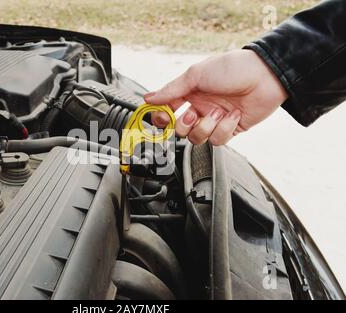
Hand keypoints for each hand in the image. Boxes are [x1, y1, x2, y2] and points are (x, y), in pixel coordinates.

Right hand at [144, 49, 288, 144]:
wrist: (266, 76)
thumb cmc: (233, 68)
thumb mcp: (196, 74)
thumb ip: (171, 90)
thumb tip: (149, 98)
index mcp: (188, 93)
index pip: (166, 111)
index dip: (162, 117)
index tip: (164, 117)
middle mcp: (199, 107)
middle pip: (179, 129)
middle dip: (185, 124)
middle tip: (194, 114)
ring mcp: (213, 119)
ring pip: (197, 138)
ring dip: (207, 127)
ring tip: (219, 113)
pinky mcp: (229, 129)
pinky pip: (217, 140)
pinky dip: (225, 129)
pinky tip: (233, 115)